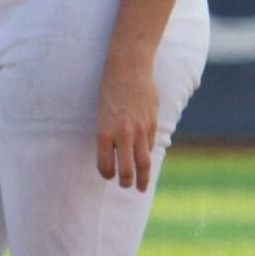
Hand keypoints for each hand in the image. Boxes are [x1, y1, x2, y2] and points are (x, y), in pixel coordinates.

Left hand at [95, 47, 159, 191]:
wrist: (129, 68)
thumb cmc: (109, 89)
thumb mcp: (102, 113)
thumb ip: (109, 134)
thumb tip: (116, 152)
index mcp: (103, 132)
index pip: (105, 165)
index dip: (106, 174)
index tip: (108, 176)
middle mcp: (122, 134)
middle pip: (127, 169)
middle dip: (127, 182)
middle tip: (126, 187)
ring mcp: (140, 130)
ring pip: (144, 162)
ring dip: (143, 177)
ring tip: (141, 187)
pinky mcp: (152, 124)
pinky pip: (150, 145)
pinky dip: (148, 154)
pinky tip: (147, 161)